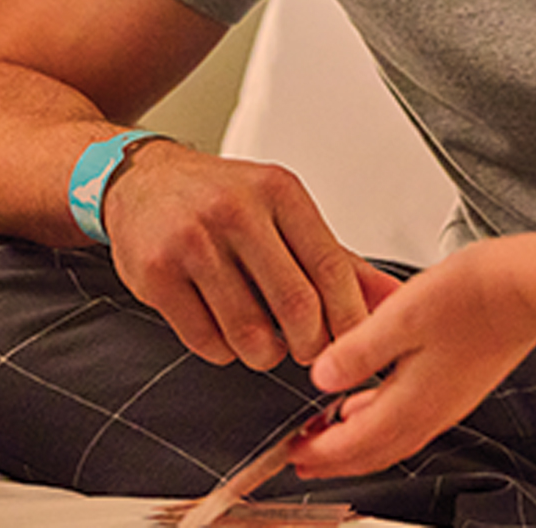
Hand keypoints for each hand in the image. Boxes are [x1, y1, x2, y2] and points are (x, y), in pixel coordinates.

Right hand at [105, 142, 396, 370]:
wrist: (141, 182)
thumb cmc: (222, 200)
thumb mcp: (285, 214)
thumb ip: (341, 262)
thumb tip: (394, 300)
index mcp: (279, 191)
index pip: (332, 269)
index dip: (349, 320)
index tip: (353, 343)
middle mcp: (236, 211)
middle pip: (296, 307)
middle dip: (311, 346)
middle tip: (307, 350)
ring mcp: (192, 242)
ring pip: (250, 333)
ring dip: (264, 353)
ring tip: (263, 339)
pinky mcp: (156, 274)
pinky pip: (206, 341)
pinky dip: (223, 351)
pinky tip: (222, 328)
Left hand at [288, 241, 535, 479]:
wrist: (529, 288)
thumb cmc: (474, 298)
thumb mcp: (401, 317)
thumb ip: (358, 352)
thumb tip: (321, 379)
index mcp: (413, 404)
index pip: (354, 445)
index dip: (319, 454)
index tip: (290, 455)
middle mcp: (433, 413)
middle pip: (374, 452)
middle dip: (334, 458)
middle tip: (302, 456)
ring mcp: (449, 402)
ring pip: (393, 437)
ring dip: (358, 440)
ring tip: (329, 429)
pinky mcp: (460, 385)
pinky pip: (411, 419)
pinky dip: (383, 420)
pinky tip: (372, 398)